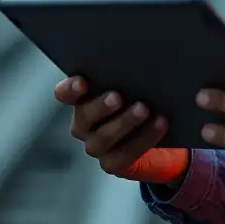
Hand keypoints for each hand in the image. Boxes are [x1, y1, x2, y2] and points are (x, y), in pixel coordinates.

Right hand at [54, 76, 189, 186]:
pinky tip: (159, 124)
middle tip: (117, 96)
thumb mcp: (134, 83)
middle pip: (83, 116)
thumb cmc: (142, 97)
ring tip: (143, 109)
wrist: (158, 133)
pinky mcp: (113, 163)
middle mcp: (83, 124)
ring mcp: (97, 146)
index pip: (64, 94)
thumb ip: (128, 74)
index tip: (83, 81)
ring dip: (124, 123)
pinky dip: (144, 138)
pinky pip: (125, 155)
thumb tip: (139, 60)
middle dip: (100, 106)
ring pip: (103, 138)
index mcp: (82, 99)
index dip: (70, 89)